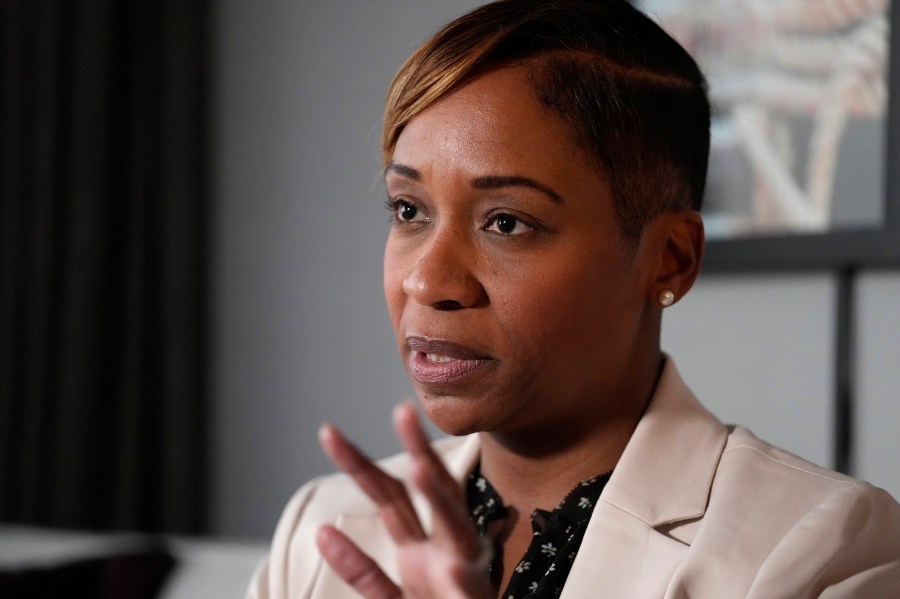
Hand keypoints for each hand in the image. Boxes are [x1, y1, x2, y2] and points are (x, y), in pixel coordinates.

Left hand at [315, 402, 493, 598]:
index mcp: (423, 551)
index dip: (364, 463)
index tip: (334, 432)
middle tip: (402, 411)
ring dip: (439, 500)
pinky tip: (447, 565)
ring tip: (420, 468)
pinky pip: (459, 591)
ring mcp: (460, 575)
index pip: (392, 495)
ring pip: (453, 528)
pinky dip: (452, 578)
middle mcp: (444, 552)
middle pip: (426, 495)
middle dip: (417, 451)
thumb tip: (324, 533)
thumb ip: (363, 572)